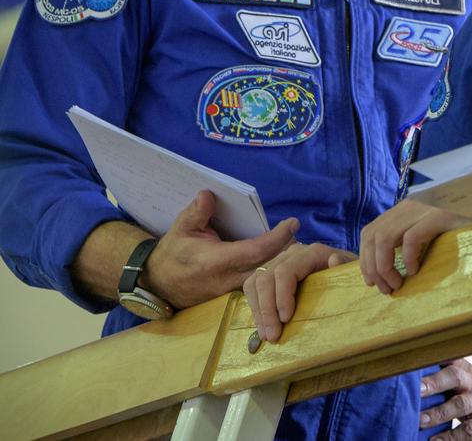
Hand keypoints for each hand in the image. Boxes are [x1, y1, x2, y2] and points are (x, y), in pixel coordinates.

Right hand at [144, 190, 299, 308]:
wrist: (157, 285)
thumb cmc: (171, 254)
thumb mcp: (180, 229)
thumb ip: (196, 213)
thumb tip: (208, 194)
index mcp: (216, 261)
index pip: (255, 250)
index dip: (277, 238)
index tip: (292, 223)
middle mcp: (227, 278)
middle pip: (267, 266)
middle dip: (286, 251)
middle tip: (297, 233)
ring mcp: (230, 289)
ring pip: (264, 277)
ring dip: (281, 262)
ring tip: (293, 244)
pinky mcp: (231, 294)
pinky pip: (256, 283)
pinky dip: (270, 270)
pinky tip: (280, 259)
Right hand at [243, 241, 354, 341]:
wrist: (345, 274)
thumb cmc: (349, 276)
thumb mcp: (351, 273)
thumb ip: (345, 265)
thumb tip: (332, 260)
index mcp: (312, 252)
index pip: (285, 271)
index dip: (281, 296)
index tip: (286, 319)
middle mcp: (292, 253)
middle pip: (266, 278)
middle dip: (267, 309)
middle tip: (273, 335)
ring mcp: (279, 261)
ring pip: (255, 282)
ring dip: (258, 311)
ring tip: (267, 335)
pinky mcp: (271, 273)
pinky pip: (253, 287)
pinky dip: (255, 308)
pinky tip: (263, 326)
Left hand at [359, 200, 464, 294]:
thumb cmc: (459, 235)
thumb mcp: (427, 237)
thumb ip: (406, 244)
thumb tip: (382, 272)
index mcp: (403, 211)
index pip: (369, 232)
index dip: (365, 258)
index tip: (372, 281)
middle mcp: (410, 207)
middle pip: (373, 236)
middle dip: (373, 268)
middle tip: (387, 289)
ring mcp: (424, 210)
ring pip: (385, 238)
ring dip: (385, 267)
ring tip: (398, 284)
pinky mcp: (440, 217)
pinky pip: (411, 238)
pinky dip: (408, 258)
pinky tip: (415, 271)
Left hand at [420, 358, 471, 439]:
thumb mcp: (466, 382)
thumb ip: (444, 377)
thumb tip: (411, 378)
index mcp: (467, 370)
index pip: (450, 358)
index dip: (434, 358)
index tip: (415, 363)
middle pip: (457, 377)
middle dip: (435, 382)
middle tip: (417, 389)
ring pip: (461, 405)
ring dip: (439, 413)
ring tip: (420, 420)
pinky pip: (468, 431)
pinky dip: (450, 436)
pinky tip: (434, 440)